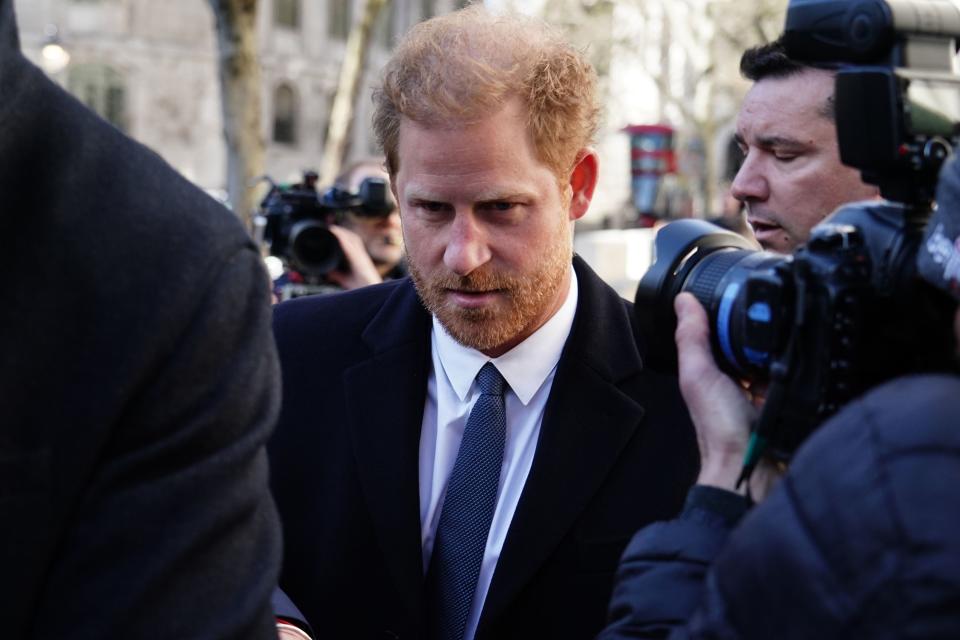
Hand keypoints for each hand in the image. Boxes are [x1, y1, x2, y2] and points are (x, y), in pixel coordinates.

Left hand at [325, 225, 383, 289]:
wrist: (370, 290)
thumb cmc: (361, 286)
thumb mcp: (345, 279)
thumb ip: (337, 275)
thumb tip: (327, 274)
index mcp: (358, 258)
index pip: (351, 243)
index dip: (344, 235)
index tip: (334, 231)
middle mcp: (361, 255)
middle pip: (352, 238)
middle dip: (343, 231)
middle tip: (331, 227)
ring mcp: (361, 256)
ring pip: (352, 240)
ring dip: (343, 233)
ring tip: (332, 228)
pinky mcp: (360, 260)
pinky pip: (351, 247)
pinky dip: (344, 240)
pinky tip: (338, 236)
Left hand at [675, 293, 781, 499]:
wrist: (753, 469)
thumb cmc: (721, 429)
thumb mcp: (700, 376)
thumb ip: (692, 339)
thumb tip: (683, 300)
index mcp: (711, 373)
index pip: (720, 333)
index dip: (728, 314)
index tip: (739, 292)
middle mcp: (735, 381)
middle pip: (751, 343)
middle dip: (759, 329)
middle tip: (770, 312)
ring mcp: (762, 392)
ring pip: (774, 356)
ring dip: (780, 346)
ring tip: (786, 334)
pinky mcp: (785, 400)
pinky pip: (794, 374)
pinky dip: (796, 366)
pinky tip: (802, 357)